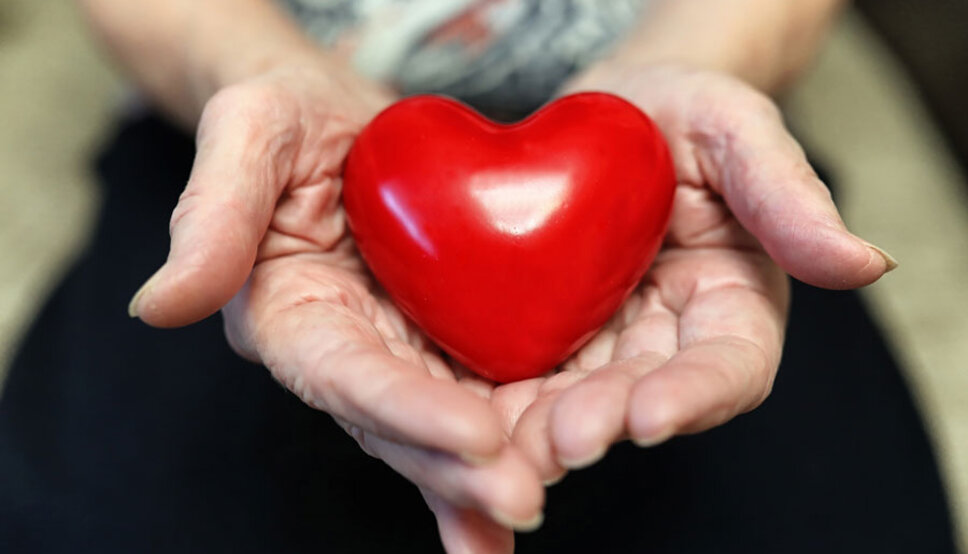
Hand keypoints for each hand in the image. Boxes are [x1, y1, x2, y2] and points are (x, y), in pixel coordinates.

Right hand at [126, 62, 542, 552]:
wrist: (336, 119)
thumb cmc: (284, 118)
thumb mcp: (246, 132)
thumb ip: (212, 213)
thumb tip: (157, 308)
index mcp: (290, 314)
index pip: (346, 374)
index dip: (406, 408)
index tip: (473, 435)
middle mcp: (342, 351)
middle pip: (398, 423)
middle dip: (456, 467)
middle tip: (522, 496)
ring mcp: (394, 352)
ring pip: (440, 426)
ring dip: (488, 470)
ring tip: (534, 500)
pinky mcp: (438, 341)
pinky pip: (474, 396)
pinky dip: (503, 444)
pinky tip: (527, 492)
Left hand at [476, 64, 896, 483]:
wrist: (605, 113)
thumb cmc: (681, 111)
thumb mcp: (737, 130)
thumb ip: (788, 197)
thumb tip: (866, 263)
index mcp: (731, 302)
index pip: (727, 367)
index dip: (693, 395)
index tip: (651, 415)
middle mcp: (668, 339)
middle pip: (642, 398)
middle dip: (603, 422)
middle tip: (561, 440)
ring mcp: (603, 343)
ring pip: (577, 401)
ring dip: (542, 430)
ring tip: (505, 445)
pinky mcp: (548, 336)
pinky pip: (523, 374)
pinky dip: (496, 401)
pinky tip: (465, 413)